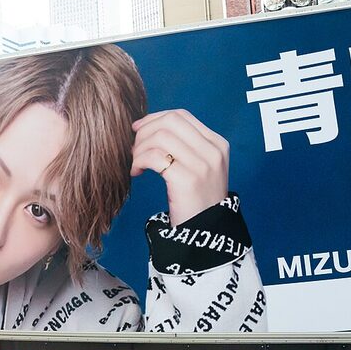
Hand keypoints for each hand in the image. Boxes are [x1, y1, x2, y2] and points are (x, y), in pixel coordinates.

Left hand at [131, 109, 229, 225]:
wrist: (205, 234)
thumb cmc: (195, 201)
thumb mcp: (198, 168)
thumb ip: (182, 146)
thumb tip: (147, 126)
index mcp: (217, 144)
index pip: (181, 115)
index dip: (154, 118)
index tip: (138, 130)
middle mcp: (213, 152)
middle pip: (170, 122)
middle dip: (145, 131)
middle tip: (133, 149)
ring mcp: (203, 166)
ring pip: (160, 137)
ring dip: (139, 148)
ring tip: (136, 164)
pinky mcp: (188, 180)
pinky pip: (155, 157)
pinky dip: (139, 161)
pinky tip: (136, 172)